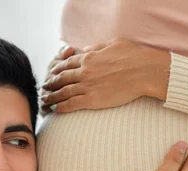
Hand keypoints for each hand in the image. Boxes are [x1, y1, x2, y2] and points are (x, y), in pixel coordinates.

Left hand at [40, 39, 170, 112]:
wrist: (143, 71)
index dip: (58, 69)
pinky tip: (55, 109)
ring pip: (63, 91)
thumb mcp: (114, 44)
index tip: (52, 73)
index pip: (67, 63)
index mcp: (89, 57)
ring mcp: (87, 85)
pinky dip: (61, 107)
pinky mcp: (92, 99)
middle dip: (51, 83)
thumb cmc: (134, 56)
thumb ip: (98, 47)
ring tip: (45, 99)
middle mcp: (84, 71)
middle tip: (44, 87)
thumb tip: (87, 48)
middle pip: (62, 78)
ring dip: (52, 96)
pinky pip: (72, 104)